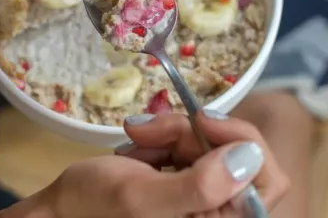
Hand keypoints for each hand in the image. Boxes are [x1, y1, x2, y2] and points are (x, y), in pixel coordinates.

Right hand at [6, 112, 288, 217]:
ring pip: (213, 145)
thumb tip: (249, 157)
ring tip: (136, 138)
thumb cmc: (91, 209)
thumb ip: (200, 185)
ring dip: (173, 134)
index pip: (267, 181)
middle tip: (151, 127)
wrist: (60, 211)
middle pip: (237, 156)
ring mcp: (205, 200)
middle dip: (194, 134)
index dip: (243, 142)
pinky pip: (194, 147)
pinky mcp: (190, 184)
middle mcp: (219, 215)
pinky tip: (139, 147)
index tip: (203, 119)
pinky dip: (167, 138)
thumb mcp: (140, 198)